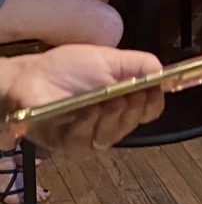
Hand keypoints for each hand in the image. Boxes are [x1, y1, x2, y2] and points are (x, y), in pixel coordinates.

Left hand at [0, 45, 163, 151]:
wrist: (32, 75)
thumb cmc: (70, 67)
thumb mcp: (111, 58)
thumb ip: (141, 64)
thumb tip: (167, 75)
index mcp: (125, 100)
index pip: (150, 110)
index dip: (153, 102)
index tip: (152, 88)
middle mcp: (110, 121)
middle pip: (134, 124)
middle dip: (133, 108)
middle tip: (129, 92)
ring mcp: (89, 135)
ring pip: (112, 136)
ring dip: (111, 117)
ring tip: (107, 99)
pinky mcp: (67, 145)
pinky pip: (85, 143)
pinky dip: (87, 124)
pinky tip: (86, 110)